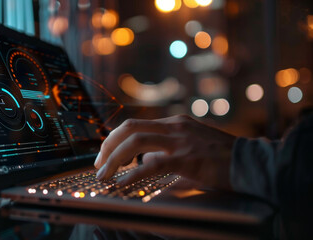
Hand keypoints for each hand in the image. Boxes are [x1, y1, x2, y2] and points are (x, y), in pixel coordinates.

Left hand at [94, 115, 235, 189]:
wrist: (251, 162)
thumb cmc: (223, 158)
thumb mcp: (192, 146)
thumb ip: (168, 151)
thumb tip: (145, 163)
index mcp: (175, 122)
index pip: (135, 124)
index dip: (115, 138)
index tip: (105, 154)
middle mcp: (175, 126)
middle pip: (129, 128)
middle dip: (108, 145)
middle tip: (98, 163)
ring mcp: (180, 140)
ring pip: (135, 142)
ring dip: (113, 159)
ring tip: (103, 175)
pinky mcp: (187, 158)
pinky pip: (152, 165)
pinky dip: (132, 174)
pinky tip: (121, 183)